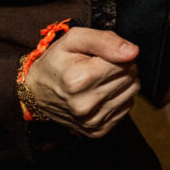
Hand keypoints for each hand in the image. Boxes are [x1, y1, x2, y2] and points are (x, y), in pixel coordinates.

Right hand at [20, 27, 142, 136]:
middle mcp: (86, 104)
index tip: (103, 55)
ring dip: (121, 82)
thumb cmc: (56, 62)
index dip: (118, 54)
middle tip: (100, 65)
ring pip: (132, 93)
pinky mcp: (98, 130)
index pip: (125, 63)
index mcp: (80, 79)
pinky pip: (126, 108)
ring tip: (101, 78)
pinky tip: (101, 92)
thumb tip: (132, 52)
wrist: (36, 91)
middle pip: (130, 78)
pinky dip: (118, 97)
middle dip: (121, 67)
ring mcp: (92, 120)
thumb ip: (104, 40)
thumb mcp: (74, 39)